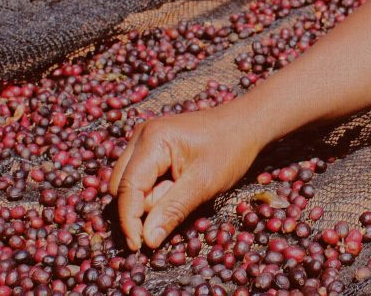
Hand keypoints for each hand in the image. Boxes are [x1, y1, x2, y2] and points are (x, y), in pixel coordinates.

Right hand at [108, 105, 262, 250]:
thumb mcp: (204, 183)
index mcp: (152, 140)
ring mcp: (145, 139)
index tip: (137, 247)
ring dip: (151, 197)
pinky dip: (156, 188)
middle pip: (122, 186)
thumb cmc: (230, 149)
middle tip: (174, 208)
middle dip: (142, 206)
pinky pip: (143, 176)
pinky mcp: (153, 146)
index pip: (126, 188)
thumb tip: (147, 240)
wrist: (248, 123)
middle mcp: (141, 136)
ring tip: (184, 189)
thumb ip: (172, 210)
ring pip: (130, 183)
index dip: (129, 220)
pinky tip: (180, 183)